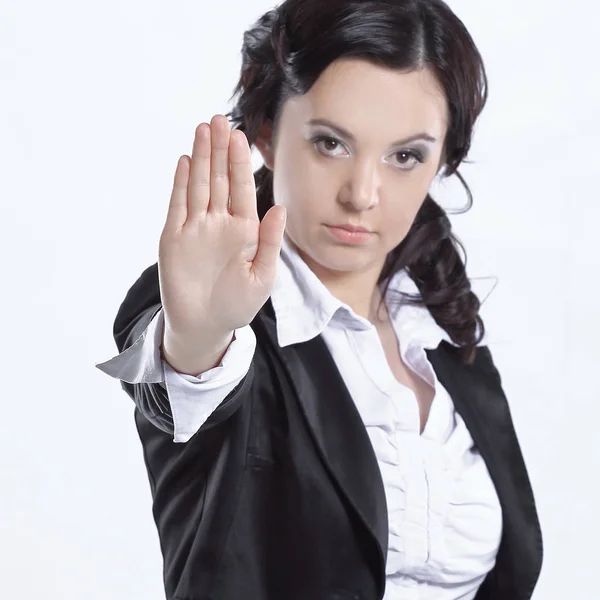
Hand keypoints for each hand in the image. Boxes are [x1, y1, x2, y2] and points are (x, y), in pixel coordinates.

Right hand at [158, 114, 285, 342]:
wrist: (205, 327)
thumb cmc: (237, 305)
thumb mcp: (262, 276)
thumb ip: (270, 242)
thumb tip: (279, 208)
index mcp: (244, 231)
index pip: (241, 189)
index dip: (240, 163)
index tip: (240, 136)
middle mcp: (219, 224)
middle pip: (219, 179)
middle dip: (220, 150)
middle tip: (220, 120)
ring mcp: (195, 228)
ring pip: (198, 185)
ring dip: (200, 158)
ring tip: (203, 130)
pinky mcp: (173, 238)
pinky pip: (177, 205)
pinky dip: (180, 183)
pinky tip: (184, 161)